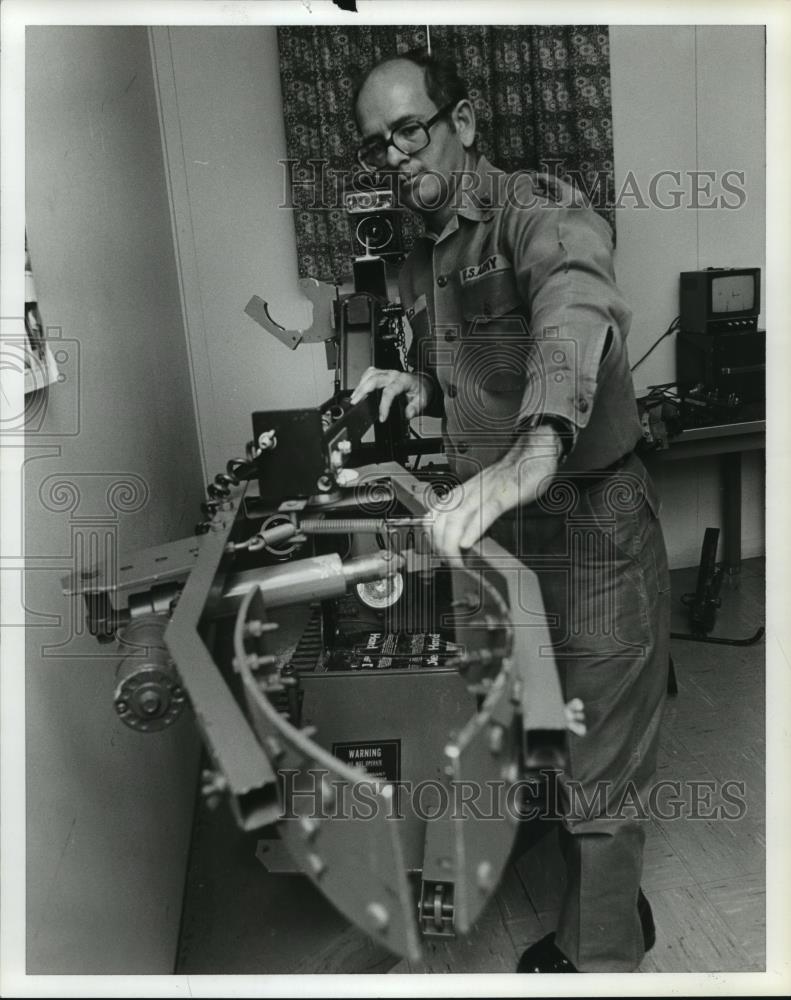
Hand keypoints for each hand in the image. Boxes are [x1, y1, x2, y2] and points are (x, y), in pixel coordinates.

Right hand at [349, 367, 431, 421]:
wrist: (422, 383)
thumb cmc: (421, 391)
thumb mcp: (423, 401)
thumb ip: (415, 408)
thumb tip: (407, 414)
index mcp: (404, 381)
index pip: (390, 392)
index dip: (384, 405)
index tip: (382, 417)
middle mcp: (394, 374)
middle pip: (374, 379)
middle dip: (363, 391)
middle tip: (356, 402)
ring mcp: (388, 372)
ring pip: (370, 374)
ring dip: (360, 385)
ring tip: (354, 397)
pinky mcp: (383, 372)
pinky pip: (370, 372)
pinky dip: (362, 380)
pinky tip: (359, 388)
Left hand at [429, 426, 563, 559]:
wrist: (534, 451)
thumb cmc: (513, 474)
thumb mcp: (487, 493)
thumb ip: (474, 510)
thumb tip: (465, 533)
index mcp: (464, 491)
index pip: (434, 514)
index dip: (430, 535)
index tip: (437, 551)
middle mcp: (470, 491)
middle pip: (442, 520)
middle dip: (440, 545)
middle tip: (448, 562)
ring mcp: (486, 492)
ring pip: (458, 518)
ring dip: (452, 543)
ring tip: (456, 560)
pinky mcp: (504, 494)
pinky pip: (485, 512)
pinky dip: (473, 529)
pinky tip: (467, 543)